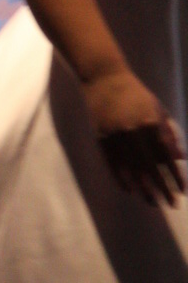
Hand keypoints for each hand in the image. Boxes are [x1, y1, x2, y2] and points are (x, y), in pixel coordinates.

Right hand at [85, 67, 184, 206]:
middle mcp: (133, 131)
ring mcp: (115, 136)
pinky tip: (129, 190)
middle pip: (149, 166)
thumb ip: (168, 133)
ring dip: (143, 188)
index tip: (183, 190)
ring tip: (152, 203)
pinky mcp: (101, 137)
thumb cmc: (135, 94)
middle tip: (171, 204)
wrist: (104, 79)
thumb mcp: (157, 109)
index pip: (166, 156)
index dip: (175, 174)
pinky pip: (112, 163)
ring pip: (130, 168)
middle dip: (162, 187)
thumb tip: (180, 157)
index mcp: (150, 122)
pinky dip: (120, 178)